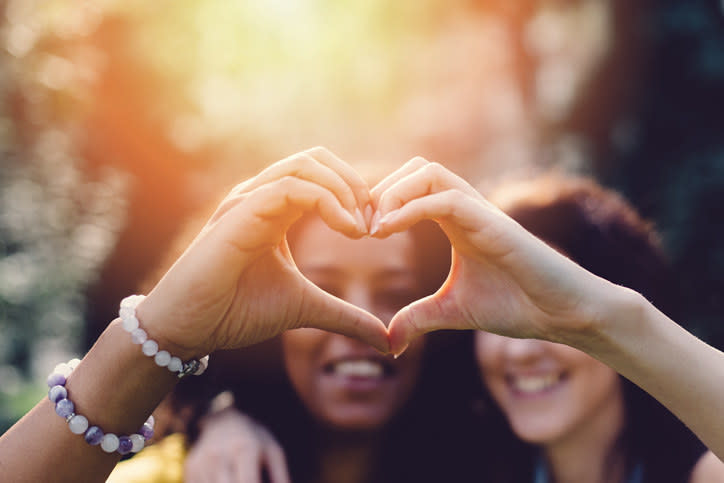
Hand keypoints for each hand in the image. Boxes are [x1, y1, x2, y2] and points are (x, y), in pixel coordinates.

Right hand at [136, 147, 388, 357]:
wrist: (190, 328)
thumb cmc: (237, 312)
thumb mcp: (306, 309)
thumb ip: (345, 317)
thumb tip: (385, 340)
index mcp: (276, 211)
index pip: (322, 176)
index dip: (356, 194)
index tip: (377, 229)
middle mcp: (261, 197)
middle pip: (316, 158)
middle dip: (354, 183)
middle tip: (374, 220)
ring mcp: (248, 200)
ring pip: (305, 165)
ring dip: (343, 190)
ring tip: (360, 227)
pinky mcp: (240, 213)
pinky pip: (290, 187)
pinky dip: (326, 201)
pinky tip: (346, 230)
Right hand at [185, 408, 289, 482]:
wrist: (223, 420)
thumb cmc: (254, 439)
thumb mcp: (273, 451)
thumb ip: (281, 477)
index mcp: (244, 449)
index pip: (248, 482)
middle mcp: (219, 455)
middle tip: (250, 482)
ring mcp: (201, 463)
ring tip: (238, 478)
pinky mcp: (190, 469)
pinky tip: (227, 479)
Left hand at [371, 158, 622, 353]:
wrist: (562, 314)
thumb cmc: (517, 305)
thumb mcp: (453, 311)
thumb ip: (419, 317)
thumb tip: (389, 342)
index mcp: (456, 221)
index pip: (411, 188)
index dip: (380, 202)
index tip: (359, 233)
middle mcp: (467, 208)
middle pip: (416, 168)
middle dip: (381, 190)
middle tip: (362, 227)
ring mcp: (481, 211)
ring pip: (429, 172)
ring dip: (393, 193)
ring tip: (374, 228)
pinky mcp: (494, 223)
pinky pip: (447, 199)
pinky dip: (411, 208)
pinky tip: (388, 230)